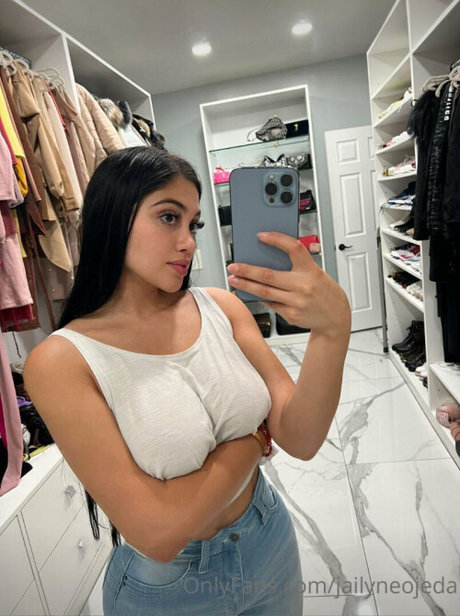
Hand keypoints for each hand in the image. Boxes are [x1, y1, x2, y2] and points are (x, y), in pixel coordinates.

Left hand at [227, 232, 350, 336]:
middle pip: (268, 275)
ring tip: (234, 280)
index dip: (276, 239)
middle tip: (233, 266)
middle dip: (247, 270)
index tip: (261, 235)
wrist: (336, 318)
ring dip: (246, 285)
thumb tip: (269, 261)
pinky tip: (250, 293)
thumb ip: (297, 267)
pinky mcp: (291, 315)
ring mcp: (296, 302)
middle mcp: (303, 286)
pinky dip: (259, 297)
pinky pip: (270, 304)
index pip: (293, 248)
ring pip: (264, 292)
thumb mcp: (316, 274)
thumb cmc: (324, 292)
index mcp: (311, 270)